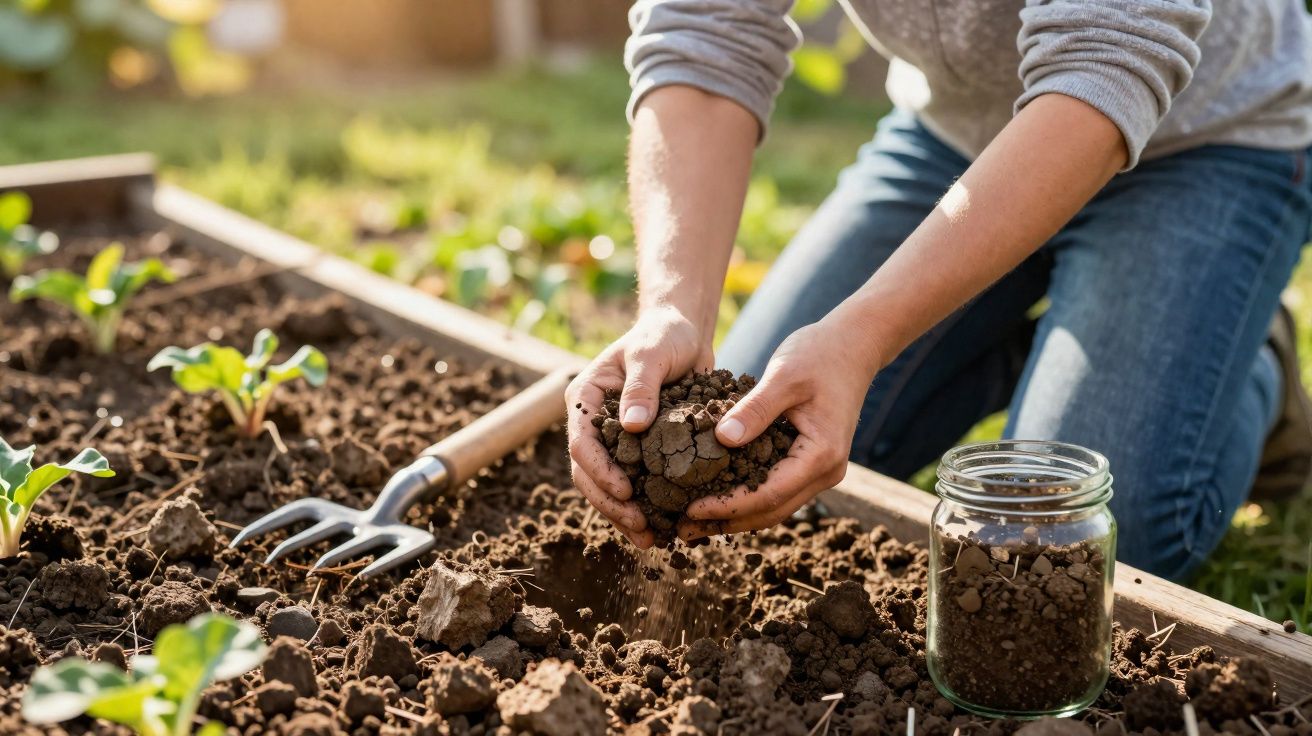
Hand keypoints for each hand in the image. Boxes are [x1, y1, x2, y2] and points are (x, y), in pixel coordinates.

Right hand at [566, 306, 713, 547]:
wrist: (684, 334)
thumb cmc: (664, 336)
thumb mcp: (652, 353)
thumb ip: (641, 387)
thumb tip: (632, 426)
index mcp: (586, 399)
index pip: (582, 443)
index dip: (600, 471)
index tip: (626, 490)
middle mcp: (594, 423)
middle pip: (589, 474)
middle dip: (611, 504)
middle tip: (641, 527)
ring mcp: (614, 440)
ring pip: (607, 486)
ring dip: (624, 514)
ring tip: (651, 539)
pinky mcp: (638, 450)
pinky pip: (634, 483)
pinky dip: (643, 506)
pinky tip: (662, 528)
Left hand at [677, 314, 881, 539]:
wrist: (853, 346)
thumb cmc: (820, 355)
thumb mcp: (783, 375)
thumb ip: (755, 408)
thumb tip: (722, 440)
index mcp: (822, 454)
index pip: (769, 494)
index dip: (728, 506)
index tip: (690, 508)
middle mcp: (825, 472)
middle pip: (771, 511)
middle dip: (726, 522)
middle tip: (681, 529)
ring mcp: (820, 471)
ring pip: (773, 507)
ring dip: (734, 517)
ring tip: (692, 522)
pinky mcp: (809, 463)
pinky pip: (776, 490)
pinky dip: (746, 498)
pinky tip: (716, 497)